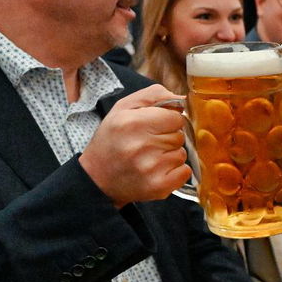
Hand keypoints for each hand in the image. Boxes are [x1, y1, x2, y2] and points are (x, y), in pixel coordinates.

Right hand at [79, 86, 189, 205]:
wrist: (97, 178)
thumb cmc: (113, 139)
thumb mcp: (123, 109)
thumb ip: (153, 96)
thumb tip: (182, 99)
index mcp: (132, 122)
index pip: (176, 117)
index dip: (168, 121)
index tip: (154, 127)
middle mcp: (141, 145)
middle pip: (179, 136)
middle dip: (167, 138)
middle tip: (147, 145)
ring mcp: (150, 168)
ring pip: (181, 154)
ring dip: (170, 155)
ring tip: (149, 158)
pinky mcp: (158, 186)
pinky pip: (184, 172)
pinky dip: (175, 172)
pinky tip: (156, 171)